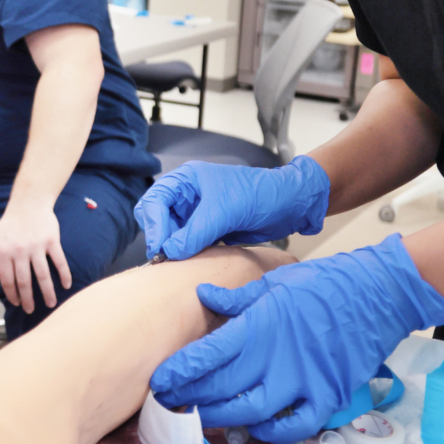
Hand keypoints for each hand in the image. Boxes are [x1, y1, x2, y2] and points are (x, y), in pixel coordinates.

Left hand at [0, 201, 71, 312]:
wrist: (28, 202)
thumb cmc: (10, 223)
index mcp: (4, 252)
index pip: (8, 280)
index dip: (12, 295)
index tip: (17, 304)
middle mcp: (20, 251)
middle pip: (25, 281)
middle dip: (28, 299)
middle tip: (31, 310)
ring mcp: (37, 246)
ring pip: (43, 275)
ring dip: (47, 292)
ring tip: (51, 303)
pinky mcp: (52, 240)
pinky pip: (59, 261)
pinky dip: (64, 274)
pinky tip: (67, 284)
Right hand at [134, 156, 329, 259]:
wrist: (289, 205)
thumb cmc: (260, 195)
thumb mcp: (223, 212)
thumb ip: (194, 233)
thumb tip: (169, 253)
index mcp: (187, 179)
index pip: (155, 201)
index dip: (154, 225)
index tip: (160, 248)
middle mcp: (188, 195)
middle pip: (157, 217)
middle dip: (159, 236)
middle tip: (165, 258)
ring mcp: (197, 213)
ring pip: (171, 233)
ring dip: (172, 247)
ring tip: (179, 263)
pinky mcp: (207, 229)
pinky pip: (187, 243)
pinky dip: (186, 253)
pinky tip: (191, 262)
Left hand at [150, 234, 443, 442]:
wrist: (376, 293)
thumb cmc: (323, 284)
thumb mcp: (274, 282)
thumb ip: (236, 298)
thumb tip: (202, 296)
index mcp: (261, 325)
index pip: (209, 355)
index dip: (181, 372)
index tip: (160, 381)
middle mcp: (278, 357)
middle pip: (224, 387)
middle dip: (192, 398)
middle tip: (170, 403)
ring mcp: (304, 381)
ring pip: (253, 412)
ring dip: (222, 418)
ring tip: (201, 418)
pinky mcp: (328, 397)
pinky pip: (295, 426)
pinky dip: (273, 434)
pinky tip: (254, 429)